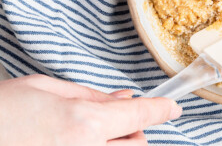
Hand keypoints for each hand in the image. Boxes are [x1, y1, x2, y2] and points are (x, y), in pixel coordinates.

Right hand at [0, 74, 181, 145]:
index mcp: (82, 123)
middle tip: (115, 117)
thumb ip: (90, 95)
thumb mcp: (44, 87)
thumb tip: (123, 99)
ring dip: (120, 144)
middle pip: (139, 145)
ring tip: (91, 132)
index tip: (173, 107)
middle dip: (136, 129)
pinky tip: (79, 141)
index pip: (141, 114)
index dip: (162, 109)